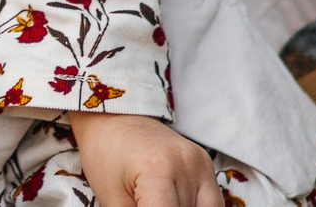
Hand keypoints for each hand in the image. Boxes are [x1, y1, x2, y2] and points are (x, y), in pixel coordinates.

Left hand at [67, 112, 221, 206]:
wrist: (114, 117)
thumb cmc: (105, 154)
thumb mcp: (112, 198)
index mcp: (157, 169)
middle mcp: (187, 164)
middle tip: (145, 204)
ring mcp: (200, 163)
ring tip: (158, 202)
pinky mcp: (206, 163)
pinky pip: (211, 201)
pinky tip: (178, 204)